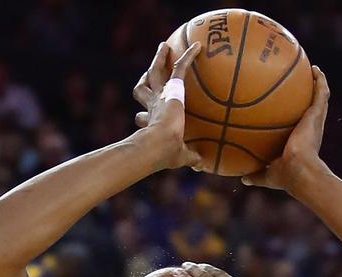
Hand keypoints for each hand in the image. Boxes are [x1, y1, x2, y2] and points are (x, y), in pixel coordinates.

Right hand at [131, 41, 206, 170]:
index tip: (142, 117)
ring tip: (164, 46)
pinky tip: (200, 46)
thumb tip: (200, 165)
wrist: (159, 143)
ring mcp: (158, 95)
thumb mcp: (180, 157)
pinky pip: (180, 67)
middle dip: (145, 79)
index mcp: (151, 123)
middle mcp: (151, 106)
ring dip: (159, 58)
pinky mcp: (171, 88)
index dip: (142, 116)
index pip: (143, 116)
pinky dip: (189, 56)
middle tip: (148, 72)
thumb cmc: (166, 154)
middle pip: (143, 88)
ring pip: (154, 71)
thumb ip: (190, 158)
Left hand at [240, 66, 330, 191]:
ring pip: (320, 98)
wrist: (299, 171)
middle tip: (302, 83)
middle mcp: (310, 128)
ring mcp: (316, 120)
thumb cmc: (285, 175)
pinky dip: (321, 81)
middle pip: (311, 109)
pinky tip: (315, 69)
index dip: (297, 116)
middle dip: (308, 96)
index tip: (290, 106)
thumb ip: (256, 174)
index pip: (300, 125)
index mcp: (302, 140)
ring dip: (319, 84)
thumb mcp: (267, 174)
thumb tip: (243, 178)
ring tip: (313, 70)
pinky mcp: (317, 114)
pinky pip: (322, 93)